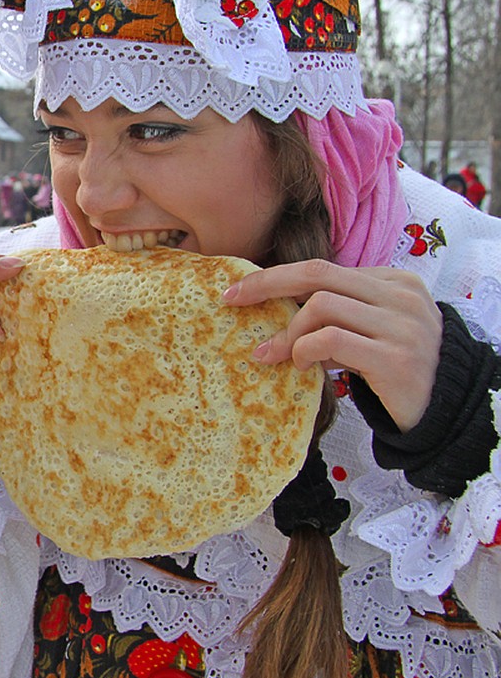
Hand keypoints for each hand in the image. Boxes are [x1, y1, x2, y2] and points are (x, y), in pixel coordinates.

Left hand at [222, 259, 442, 431]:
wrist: (443, 409)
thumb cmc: (394, 368)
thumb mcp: (364, 335)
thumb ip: (331, 319)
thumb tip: (271, 318)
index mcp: (394, 282)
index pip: (324, 269)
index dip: (277, 277)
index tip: (239, 291)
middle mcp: (401, 296)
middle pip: (318, 274)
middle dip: (268, 285)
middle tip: (233, 301)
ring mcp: (402, 325)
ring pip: (322, 305)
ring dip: (289, 332)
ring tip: (277, 355)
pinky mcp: (396, 357)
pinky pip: (332, 339)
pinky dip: (306, 349)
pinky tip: (302, 365)